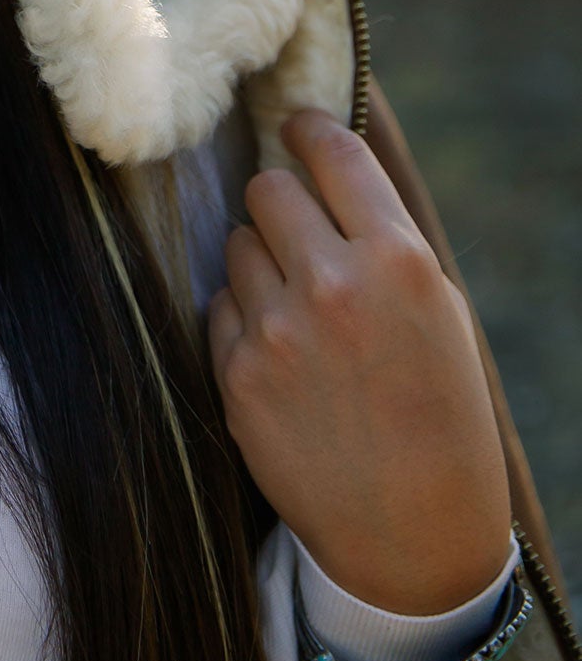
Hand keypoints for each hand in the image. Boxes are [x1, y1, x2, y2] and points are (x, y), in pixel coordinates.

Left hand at [207, 109, 510, 614]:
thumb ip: (379, 239)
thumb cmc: (437, 413)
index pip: (333, 154)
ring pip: (237, 244)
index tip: (293, 127)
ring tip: (304, 319)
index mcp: (400, 262)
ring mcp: (277, 329)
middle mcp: (334, 285)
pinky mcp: (235, 371)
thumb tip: (315, 167)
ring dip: (261, 265)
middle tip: (303, 242)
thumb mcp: (439, 314)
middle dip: (282, 207)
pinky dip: (244, 320)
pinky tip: (284, 363)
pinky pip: (220, 304)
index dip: (307, 131)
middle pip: (267, 189)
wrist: (412, 533)